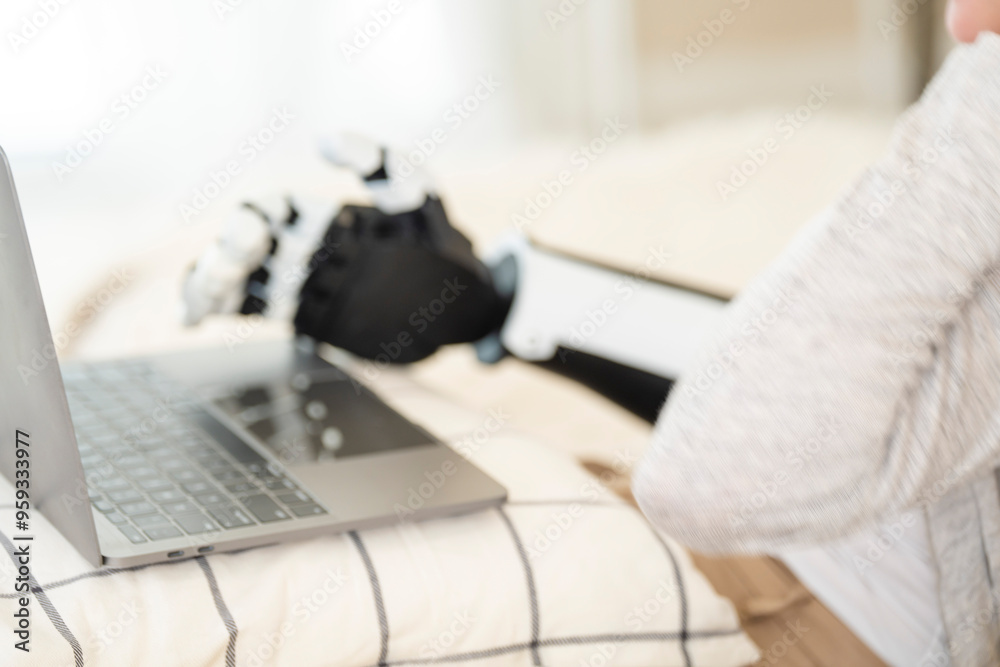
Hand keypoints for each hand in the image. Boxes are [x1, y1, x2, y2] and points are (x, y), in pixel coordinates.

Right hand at [181, 135, 509, 362]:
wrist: (459, 303)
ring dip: (210, 283)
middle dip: (228, 255)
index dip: (254, 220)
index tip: (251, 234)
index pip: (274, 212)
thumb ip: (379, 164)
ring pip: (237, 278)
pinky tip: (189, 318)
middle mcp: (304, 248)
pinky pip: (247, 309)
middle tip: (229, 268)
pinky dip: (214, 308)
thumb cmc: (439, 242)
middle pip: (246, 246)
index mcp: (324, 218)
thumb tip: (325, 140)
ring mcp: (300, 285)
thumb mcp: (417, 195)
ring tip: (198, 301)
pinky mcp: (303, 317)